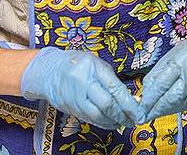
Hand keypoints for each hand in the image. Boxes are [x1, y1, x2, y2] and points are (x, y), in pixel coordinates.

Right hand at [21, 47, 141, 128]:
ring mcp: (75, 97)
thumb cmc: (77, 63)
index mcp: (93, 68)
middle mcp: (83, 83)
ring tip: (123, 123)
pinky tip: (110, 123)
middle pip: (107, 104)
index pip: (114, 88)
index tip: (138, 111)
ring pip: (97, 115)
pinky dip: (101, 123)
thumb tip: (127, 97)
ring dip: (113, 121)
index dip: (128, 103)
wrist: (49, 70)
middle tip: (133, 120)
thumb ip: (110, 79)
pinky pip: (88, 118)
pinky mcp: (69, 107)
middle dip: (122, 115)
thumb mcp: (95, 63)